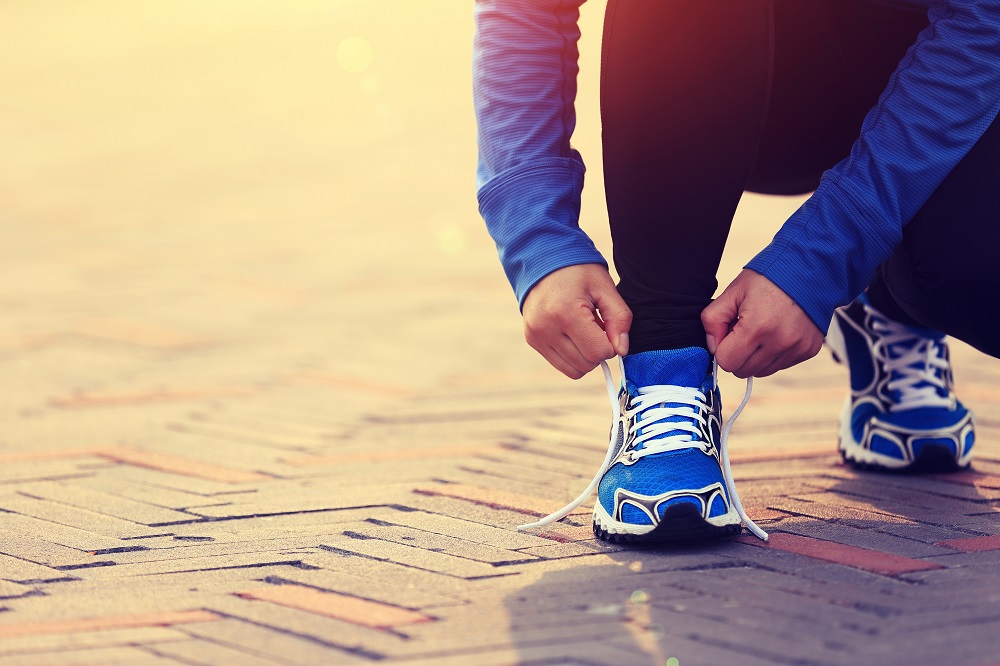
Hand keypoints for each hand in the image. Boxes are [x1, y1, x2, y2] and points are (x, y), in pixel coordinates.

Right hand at [522, 264, 631, 378]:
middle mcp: (546, 328)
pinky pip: (560, 364)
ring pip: (573, 370)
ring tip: (583, 331)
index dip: (610, 345)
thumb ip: (619, 319)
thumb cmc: (577, 271)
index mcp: (566, 312)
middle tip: (596, 327)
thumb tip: (622, 350)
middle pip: (586, 364)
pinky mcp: (532, 340)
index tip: (608, 328)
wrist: (542, 259)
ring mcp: (536, 336)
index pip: (598, 352)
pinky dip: (572, 356)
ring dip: (585, 357)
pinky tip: (572, 334)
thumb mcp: (604, 288)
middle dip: (598, 351)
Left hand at [701, 269, 822, 378]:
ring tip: (762, 329)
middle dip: (737, 354)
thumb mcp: (733, 291)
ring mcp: (796, 348)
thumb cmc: (768, 278)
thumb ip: (713, 319)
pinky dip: (773, 354)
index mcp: (757, 327)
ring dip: (755, 356)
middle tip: (745, 330)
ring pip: (761, 371)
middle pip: (743, 370)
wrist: (810, 269)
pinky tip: (777, 331)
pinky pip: (780, 365)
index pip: (727, 361)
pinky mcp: (808, 350)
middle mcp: (780, 342)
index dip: (722, 348)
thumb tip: (713, 346)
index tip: (730, 332)